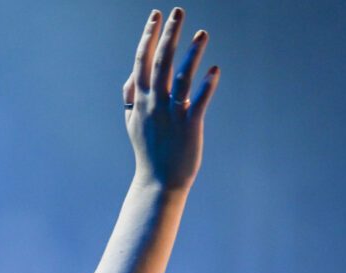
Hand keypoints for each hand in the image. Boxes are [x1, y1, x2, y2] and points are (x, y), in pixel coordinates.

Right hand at [123, 8, 218, 192]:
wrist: (158, 182)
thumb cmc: (148, 151)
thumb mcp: (132, 124)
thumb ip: (131, 98)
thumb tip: (132, 77)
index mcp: (140, 101)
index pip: (142, 62)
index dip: (148, 37)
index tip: (155, 15)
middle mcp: (154, 105)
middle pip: (160, 63)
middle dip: (169, 35)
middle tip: (178, 11)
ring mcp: (172, 115)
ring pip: (181, 79)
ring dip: (192, 54)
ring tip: (202, 33)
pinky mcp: (189, 126)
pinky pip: (198, 102)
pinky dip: (206, 86)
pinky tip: (215, 70)